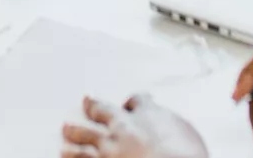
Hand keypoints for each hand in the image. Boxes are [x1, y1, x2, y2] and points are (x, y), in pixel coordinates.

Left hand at [61, 95, 207, 157]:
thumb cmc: (188, 156)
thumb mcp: (188, 134)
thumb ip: (174, 125)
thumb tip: (172, 126)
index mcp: (148, 115)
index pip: (138, 101)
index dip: (133, 102)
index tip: (131, 102)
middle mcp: (124, 128)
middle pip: (103, 111)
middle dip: (93, 106)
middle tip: (86, 100)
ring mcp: (109, 150)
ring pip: (85, 138)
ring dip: (74, 134)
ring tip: (66, 131)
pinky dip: (71, 157)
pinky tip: (63, 154)